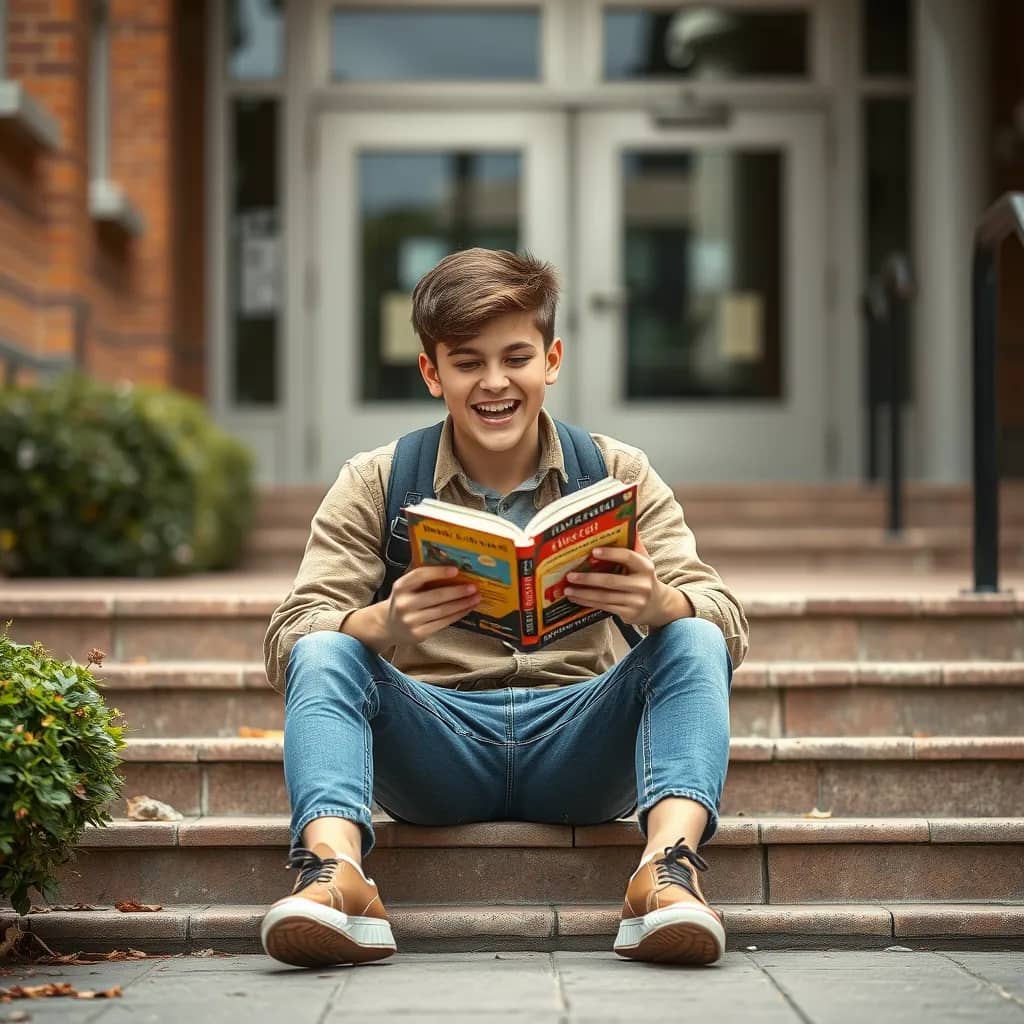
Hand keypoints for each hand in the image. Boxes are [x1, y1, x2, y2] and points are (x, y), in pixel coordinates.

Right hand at [384, 565, 480, 644]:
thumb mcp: (407, 587)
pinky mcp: (419, 633)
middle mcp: (404, 603)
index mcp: (401, 586)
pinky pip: (443, 622)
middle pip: (436, 595)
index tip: (456, 570)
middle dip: (458, 591)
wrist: (389, 625)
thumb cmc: (404, 601)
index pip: (420, 575)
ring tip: (475, 598)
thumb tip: (454, 571)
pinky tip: (467, 609)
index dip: (439, 572)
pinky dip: (458, 615)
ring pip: (443, 611)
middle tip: (473, 587)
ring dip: (462, 604)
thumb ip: (423, 579)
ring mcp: (411, 620)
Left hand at [563, 536, 687, 626]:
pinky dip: (587, 602)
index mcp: (645, 566)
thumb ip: (631, 545)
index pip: (628, 557)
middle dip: (588, 579)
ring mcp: (636, 601)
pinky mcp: (629, 614)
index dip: (611, 554)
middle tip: (570, 575)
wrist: (658, 604)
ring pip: (604, 597)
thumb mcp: (642, 560)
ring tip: (567, 588)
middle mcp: (643, 584)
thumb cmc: (642, 576)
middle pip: (611, 581)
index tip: (593, 551)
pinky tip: (575, 597)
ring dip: (583, 593)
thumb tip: (618, 521)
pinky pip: (604, 607)